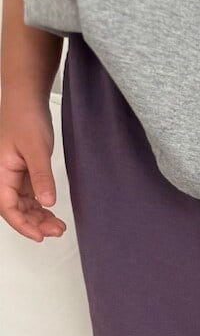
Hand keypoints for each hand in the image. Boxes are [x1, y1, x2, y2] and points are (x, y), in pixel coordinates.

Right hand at [0, 96, 66, 241]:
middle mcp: (4, 175)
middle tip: (56, 231)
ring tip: (58, 226)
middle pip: (16, 209)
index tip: (40, 236)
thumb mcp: (37, 149)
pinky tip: (52, 212)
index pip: (8, 207)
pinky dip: (40, 206)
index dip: (23, 225)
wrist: (27, 99)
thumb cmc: (25, 117)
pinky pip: (29, 195)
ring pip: (23, 204)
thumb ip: (42, 177)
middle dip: (34, 223)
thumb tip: (47, 202)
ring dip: (39, 217)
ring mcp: (13, 174)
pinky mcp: (23, 171)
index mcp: (1, 172)